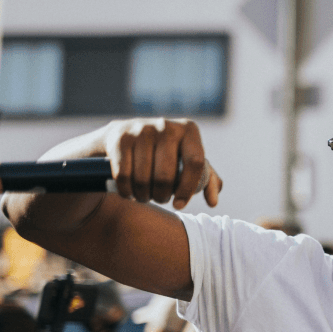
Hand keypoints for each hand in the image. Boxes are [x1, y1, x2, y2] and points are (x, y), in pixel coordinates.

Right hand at [101, 118, 221, 208]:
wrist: (120, 136)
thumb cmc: (163, 154)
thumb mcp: (187, 161)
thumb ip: (206, 180)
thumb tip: (213, 202)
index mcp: (189, 130)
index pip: (195, 163)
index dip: (187, 188)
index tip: (179, 205)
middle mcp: (166, 126)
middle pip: (166, 175)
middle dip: (162, 195)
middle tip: (159, 199)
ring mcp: (141, 129)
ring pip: (144, 178)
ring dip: (143, 195)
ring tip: (144, 196)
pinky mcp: (119, 137)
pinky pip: (123, 175)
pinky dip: (126, 190)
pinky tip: (129, 192)